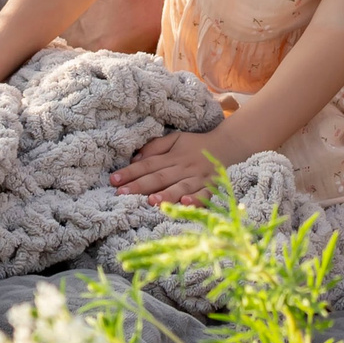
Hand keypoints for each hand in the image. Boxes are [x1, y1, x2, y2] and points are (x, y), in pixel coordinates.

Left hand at [111, 130, 225, 203]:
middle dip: (140, 186)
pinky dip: (196, 200)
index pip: (148, 164)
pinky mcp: (212, 187)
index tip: (113, 180)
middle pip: (160, 177)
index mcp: (173, 156)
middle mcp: (184, 167)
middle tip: (122, 194)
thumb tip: (135, 158)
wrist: (230, 145)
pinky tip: (185, 204)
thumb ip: (156, 147)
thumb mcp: (176, 139)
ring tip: (150, 201)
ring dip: (166, 194)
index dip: (130, 172)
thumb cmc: (197, 145)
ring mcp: (199, 178)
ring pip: (180, 187)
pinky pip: (204, 195)